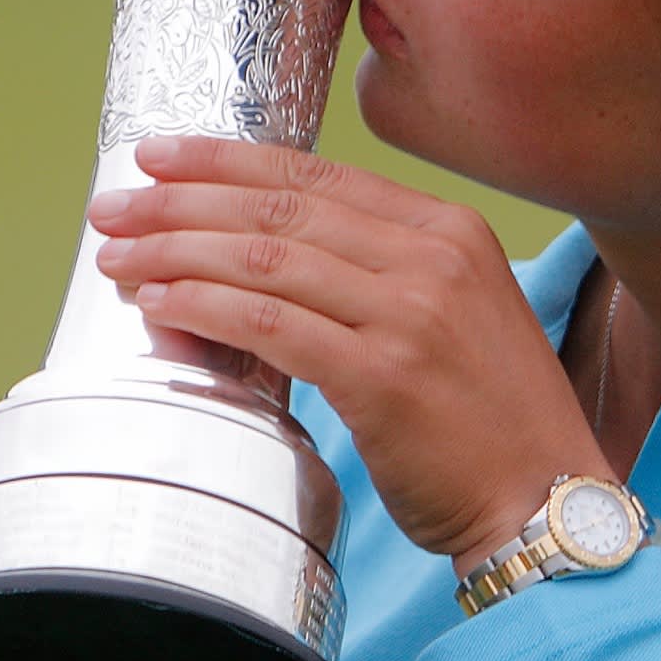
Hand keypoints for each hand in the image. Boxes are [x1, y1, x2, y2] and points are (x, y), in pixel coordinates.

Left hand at [88, 136, 611, 560]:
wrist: (548, 502)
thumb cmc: (493, 426)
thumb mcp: (455, 319)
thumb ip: (379, 280)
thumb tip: (264, 267)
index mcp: (449, 232)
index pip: (315, 177)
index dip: (224, 162)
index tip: (159, 158)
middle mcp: (432, 258)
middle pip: (278, 210)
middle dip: (179, 203)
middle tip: (112, 210)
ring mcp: (410, 314)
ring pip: (264, 261)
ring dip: (175, 254)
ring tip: (117, 260)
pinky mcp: (385, 377)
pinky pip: (271, 325)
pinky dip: (205, 309)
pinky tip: (161, 307)